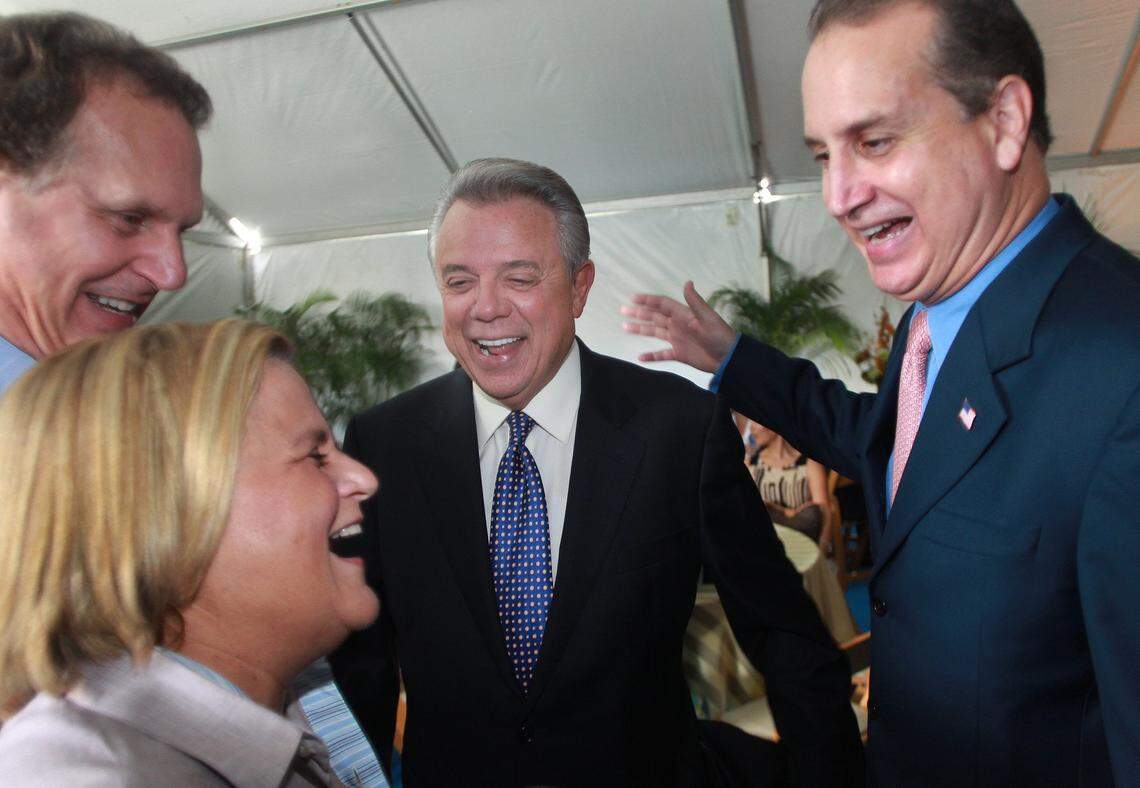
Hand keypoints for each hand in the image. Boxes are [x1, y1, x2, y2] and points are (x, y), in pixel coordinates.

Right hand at [620, 281, 735, 372]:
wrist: (728, 358)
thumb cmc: (720, 335)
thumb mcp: (707, 317)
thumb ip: (695, 301)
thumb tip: (687, 282)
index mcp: (683, 314)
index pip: (662, 304)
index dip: (648, 301)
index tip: (633, 298)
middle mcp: (678, 325)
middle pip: (654, 317)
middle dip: (639, 313)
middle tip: (622, 310)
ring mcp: (677, 340)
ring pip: (654, 333)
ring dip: (640, 330)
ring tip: (625, 327)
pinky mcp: (679, 354)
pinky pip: (662, 354)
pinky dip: (651, 356)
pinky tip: (640, 357)